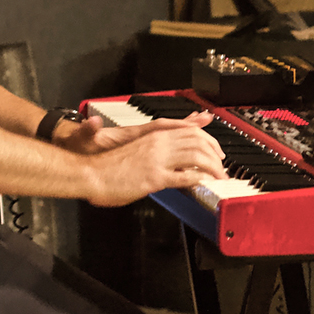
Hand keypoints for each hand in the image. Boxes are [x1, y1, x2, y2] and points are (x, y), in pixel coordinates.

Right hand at [83, 112, 227, 206]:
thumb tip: (170, 157)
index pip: (188, 130)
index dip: (207, 137)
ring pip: (196, 156)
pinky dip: (198, 178)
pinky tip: (205, 183)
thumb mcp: (136, 150)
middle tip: (223, 164)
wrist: (91, 173)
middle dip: (215, 152)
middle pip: (197, 140)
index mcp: (153, 135)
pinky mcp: (154, 177)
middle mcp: (158, 143)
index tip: (217, 148)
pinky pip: (183, 176)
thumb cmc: (109, 165)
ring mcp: (157, 160)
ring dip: (212, 167)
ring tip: (219, 176)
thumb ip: (154, 150)